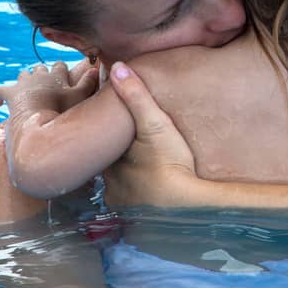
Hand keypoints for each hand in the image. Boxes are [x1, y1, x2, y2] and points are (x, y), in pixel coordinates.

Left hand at [0, 59, 98, 116]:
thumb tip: (96, 69)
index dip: (60, 70)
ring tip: (28, 90)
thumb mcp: (80, 97)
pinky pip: (0, 91)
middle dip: (42, 74)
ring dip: (25, 81)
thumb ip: (88, 83)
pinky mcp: (10, 93)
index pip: (59, 65)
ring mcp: (23, 83)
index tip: (62, 77)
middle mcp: (39, 75)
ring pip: (23, 75)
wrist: (38, 120)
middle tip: (46, 86)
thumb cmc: (61, 110)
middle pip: (40, 68)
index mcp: (56, 75)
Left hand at [106, 62, 199, 198]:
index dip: (106, 136)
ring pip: (118, 188)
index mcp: (110, 159)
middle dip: (116, 159)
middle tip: (132, 151)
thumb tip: (117, 66)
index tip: (114, 129)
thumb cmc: (172, 163)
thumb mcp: (156, 125)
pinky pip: (130, 207)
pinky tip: (149, 195)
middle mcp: (109, 183)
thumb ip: (137, 96)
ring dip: (126, 182)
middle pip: (108, 166)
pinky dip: (136, 201)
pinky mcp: (135, 220)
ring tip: (142, 173)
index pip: (101, 144)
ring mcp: (121, 204)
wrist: (186, 206)